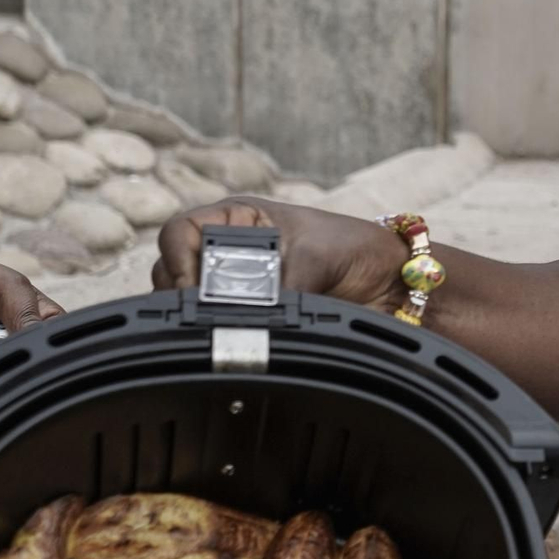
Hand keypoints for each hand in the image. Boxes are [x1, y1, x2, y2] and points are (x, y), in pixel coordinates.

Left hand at [0, 255, 64, 360]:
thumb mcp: (3, 286)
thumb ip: (25, 312)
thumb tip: (40, 344)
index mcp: (37, 316)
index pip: (58, 338)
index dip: (54, 344)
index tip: (39, 344)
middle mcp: (19, 341)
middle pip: (36, 362)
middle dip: (23, 358)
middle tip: (5, 345)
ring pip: (11, 376)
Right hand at [152, 198, 406, 311]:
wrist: (388, 282)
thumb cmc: (354, 249)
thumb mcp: (314, 256)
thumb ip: (278, 284)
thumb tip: (253, 316)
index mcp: (237, 219)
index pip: (179, 232)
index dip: (179, 260)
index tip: (194, 288)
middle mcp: (225, 250)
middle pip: (171, 270)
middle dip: (180, 293)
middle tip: (203, 314)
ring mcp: (231, 284)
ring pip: (182, 300)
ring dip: (192, 314)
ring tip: (218, 325)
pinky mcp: (244, 316)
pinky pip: (210, 325)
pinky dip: (212, 332)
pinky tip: (229, 339)